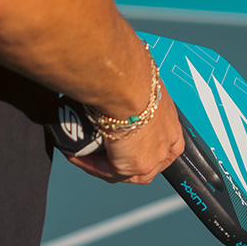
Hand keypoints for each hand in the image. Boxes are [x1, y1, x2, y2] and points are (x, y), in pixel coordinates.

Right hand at [65, 84, 184, 183]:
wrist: (126, 81)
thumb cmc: (130, 73)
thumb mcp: (136, 84)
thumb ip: (131, 95)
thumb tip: (115, 90)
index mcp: (171, 121)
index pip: (161, 145)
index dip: (138, 146)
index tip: (121, 144)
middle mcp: (168, 141)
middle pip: (143, 161)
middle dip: (119, 159)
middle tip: (95, 149)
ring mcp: (155, 156)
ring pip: (125, 170)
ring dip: (101, 163)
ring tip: (80, 149)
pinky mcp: (136, 165)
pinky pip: (109, 171)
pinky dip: (89, 163)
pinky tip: (75, 152)